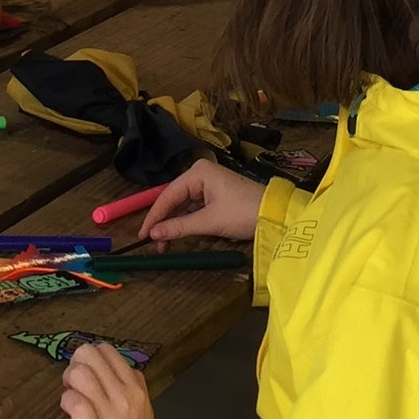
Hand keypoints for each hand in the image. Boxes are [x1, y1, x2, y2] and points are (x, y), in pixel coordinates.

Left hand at [61, 341, 156, 418]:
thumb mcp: (139, 416)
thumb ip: (126, 394)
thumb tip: (102, 379)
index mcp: (137, 390)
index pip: (109, 352)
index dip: (92, 360)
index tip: (87, 377)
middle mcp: (126, 396)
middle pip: (91, 354)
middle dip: (76, 365)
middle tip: (73, 385)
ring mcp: (110, 413)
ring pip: (81, 372)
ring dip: (69, 383)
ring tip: (70, 398)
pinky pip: (74, 401)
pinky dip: (66, 403)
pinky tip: (68, 413)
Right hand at [139, 160, 264, 245]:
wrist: (276, 216)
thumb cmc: (242, 213)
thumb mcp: (209, 221)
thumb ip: (179, 227)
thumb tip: (153, 234)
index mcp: (198, 173)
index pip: (168, 195)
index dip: (154, 216)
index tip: (142, 235)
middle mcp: (201, 175)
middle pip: (175, 200)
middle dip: (164, 222)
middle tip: (153, 243)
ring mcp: (210, 186)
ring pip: (184, 206)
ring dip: (175, 225)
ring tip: (165, 245)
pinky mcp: (217, 197)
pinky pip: (195, 209)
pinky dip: (187, 223)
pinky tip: (179, 235)